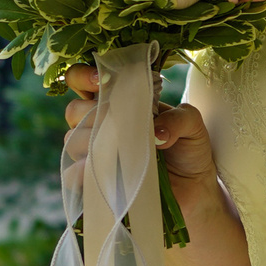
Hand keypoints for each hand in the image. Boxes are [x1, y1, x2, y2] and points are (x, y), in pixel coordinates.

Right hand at [62, 63, 217, 189]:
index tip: (101, 80)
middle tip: (114, 120)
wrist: (192, 189)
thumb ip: (179, 119)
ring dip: (92, 142)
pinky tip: (100, 173)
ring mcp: (96, 152)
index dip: (85, 75)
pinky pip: (73, 175)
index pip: (86, 80)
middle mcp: (102, 124)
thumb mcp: (191, 124)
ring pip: (73, 140)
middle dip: (90, 112)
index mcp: (120, 102)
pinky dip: (81, 173)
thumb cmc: (187, 149)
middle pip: (74, 110)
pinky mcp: (95, 181)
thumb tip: (157, 134)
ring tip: (119, 150)